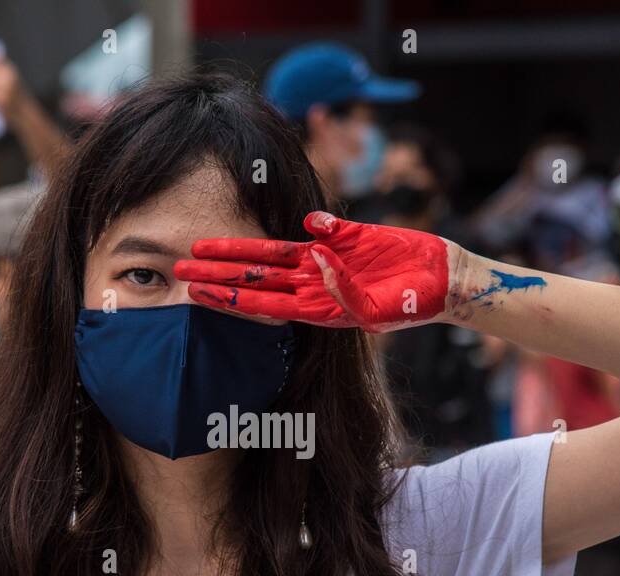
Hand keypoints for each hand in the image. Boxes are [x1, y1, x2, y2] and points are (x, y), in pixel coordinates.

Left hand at [174, 211, 452, 331]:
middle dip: (217, 274)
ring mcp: (327, 258)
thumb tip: (316, 255)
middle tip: (178, 269)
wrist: (442, 283)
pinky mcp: (346, 235)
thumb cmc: (411, 307)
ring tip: (201, 247)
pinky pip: (321, 225)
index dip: (227, 297)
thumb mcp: (376, 310)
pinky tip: (299, 220)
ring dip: (238, 251)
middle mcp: (312, 284)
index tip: (196, 293)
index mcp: (316, 308)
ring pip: (272, 253)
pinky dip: (311, 221)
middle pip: (254, 277)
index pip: (260, 302)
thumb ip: (344, 289)